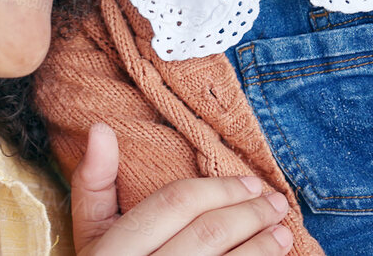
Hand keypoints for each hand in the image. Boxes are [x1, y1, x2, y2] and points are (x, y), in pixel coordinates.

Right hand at [69, 123, 295, 255]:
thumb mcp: (91, 233)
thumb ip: (94, 183)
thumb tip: (102, 128)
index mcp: (112, 250)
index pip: (175, 204)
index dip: (219, 189)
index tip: (250, 182)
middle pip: (207, 234)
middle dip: (249, 214)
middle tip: (276, 203)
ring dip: (263, 247)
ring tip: (282, 233)